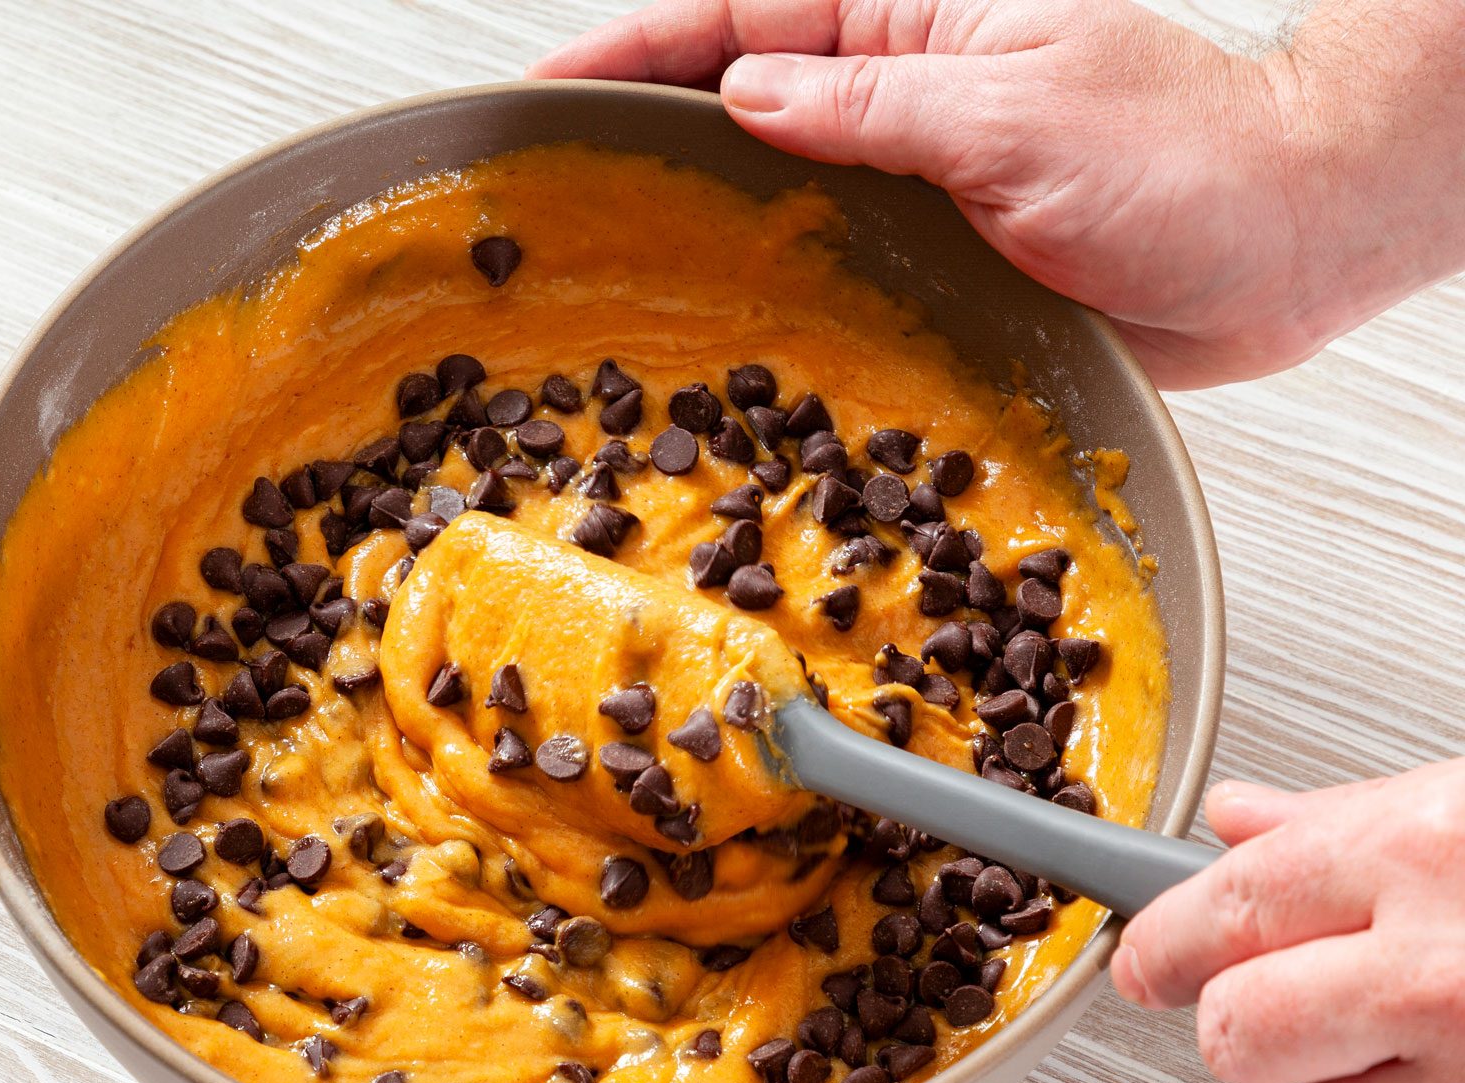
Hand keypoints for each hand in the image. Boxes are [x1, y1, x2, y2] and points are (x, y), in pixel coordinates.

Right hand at [529, 0, 1464, 389]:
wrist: (1276, 248)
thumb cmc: (1185, 158)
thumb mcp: (1016, 113)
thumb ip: (874, 106)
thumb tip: (746, 94)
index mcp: (912, 19)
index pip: (740, 17)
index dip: (635, 50)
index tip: (548, 90)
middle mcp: (894, 95)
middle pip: (729, 98)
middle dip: (633, 129)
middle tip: (539, 180)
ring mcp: (901, 180)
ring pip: (761, 189)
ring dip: (682, 216)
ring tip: (590, 254)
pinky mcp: (921, 260)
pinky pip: (815, 265)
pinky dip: (754, 290)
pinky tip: (703, 321)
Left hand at [1113, 765, 1464, 1082]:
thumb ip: (1351, 820)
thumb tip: (1240, 819)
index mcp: (1414, 855)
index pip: (1220, 909)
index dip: (1163, 943)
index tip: (1141, 963)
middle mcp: (1435, 969)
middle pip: (1238, 1032)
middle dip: (1243, 1022)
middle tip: (1283, 1001)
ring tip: (1431, 1037)